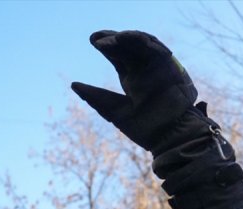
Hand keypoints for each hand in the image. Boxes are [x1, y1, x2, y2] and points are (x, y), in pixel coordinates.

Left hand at [71, 30, 198, 151]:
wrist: (168, 137)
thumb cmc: (144, 129)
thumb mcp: (113, 111)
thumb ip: (95, 97)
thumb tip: (73, 84)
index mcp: (132, 78)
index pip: (117, 55)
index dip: (106, 45)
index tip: (93, 41)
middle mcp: (144, 69)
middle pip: (127, 46)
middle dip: (112, 39)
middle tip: (96, 38)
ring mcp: (157, 67)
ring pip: (141, 44)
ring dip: (125, 37)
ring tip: (108, 40)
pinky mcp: (169, 67)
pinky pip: (156, 48)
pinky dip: (142, 41)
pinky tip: (126, 38)